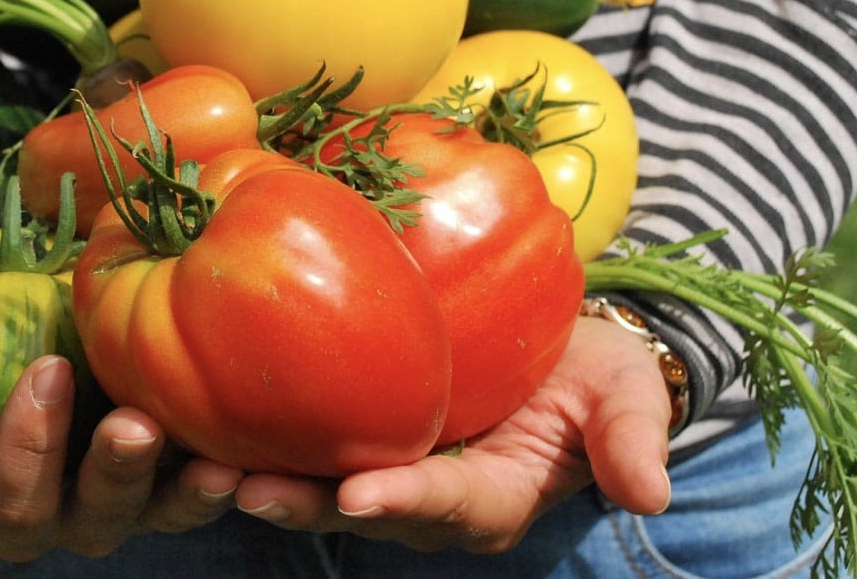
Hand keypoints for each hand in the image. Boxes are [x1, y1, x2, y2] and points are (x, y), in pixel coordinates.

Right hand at [0, 355, 244, 560]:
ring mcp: (144, 502)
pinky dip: (239, 471)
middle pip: (95, 518)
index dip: (22, 449)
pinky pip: (221, 486)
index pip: (10, 502)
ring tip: (212, 458)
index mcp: (11, 501)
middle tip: (130, 423)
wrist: (48, 355)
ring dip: (186, 489)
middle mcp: (79, 515)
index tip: (43, 370)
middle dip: (112, 474)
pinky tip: (255, 446)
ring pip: (166, 511)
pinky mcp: (196, 475)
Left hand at [231, 316, 674, 552]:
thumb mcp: (625, 395)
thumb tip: (651, 493)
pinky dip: (262, 434)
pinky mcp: (357, 432)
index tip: (361, 495)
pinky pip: (307, 441)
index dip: (406, 501)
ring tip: (205, 466)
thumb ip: (630, 438)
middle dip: (307, 504)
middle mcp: (430, 497)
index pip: (448, 505)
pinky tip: (207, 414)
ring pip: (319, 484)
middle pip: (363, 509)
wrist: (559, 347)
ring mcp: (389, 467)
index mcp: (494, 496)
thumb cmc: (594, 370)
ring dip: (266, 479)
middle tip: (247, 490)